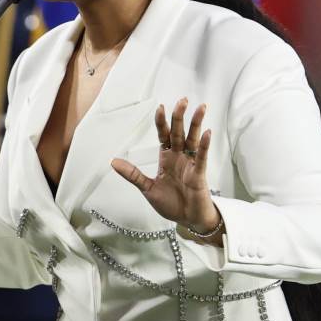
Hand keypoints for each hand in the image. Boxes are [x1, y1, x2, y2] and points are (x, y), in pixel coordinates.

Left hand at [111, 98, 220, 236]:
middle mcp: (179, 157)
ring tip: (200, 108)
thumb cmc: (171, 204)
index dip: (162, 122)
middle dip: (180, 116)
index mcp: (166, 158)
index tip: (160, 107)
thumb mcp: (147, 188)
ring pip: (193, 140)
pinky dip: (204, 145)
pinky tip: (206, 132)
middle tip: (182, 100)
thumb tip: (113, 162)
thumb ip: (133, 174)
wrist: (187, 220)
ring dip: (196, 124)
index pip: (164, 135)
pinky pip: (201, 156)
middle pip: (179, 132)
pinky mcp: (199, 174)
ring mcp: (190, 164)